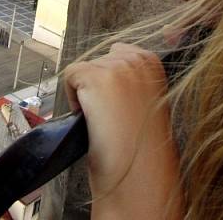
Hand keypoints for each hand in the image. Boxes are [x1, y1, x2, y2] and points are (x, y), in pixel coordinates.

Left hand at [64, 43, 181, 218]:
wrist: (139, 169)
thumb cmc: (142, 143)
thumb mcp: (147, 100)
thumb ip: (133, 80)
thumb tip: (108, 75)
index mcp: (152, 61)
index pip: (118, 53)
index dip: (111, 81)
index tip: (118, 105)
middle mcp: (136, 58)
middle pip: (98, 61)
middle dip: (98, 88)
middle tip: (110, 117)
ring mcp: (115, 66)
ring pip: (83, 71)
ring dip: (86, 95)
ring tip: (103, 120)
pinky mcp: (94, 76)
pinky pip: (69, 77)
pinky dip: (72, 99)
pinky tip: (90, 118)